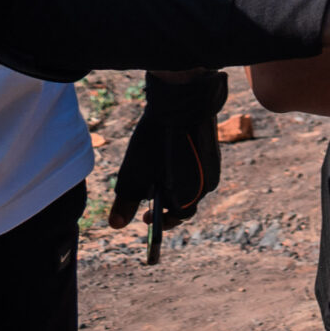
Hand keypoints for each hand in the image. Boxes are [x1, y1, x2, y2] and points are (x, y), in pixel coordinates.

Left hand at [107, 70, 227, 237]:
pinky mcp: (213, 153)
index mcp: (189, 195)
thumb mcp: (133, 175)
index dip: (161, 221)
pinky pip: (199, 170)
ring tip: (156, 175)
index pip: (177, 218)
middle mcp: (207, 185)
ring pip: (193, 185)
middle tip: (149, 197)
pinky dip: (183, 171)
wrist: (182, 104)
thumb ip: (125, 202)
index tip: (146, 218)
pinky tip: (169, 158)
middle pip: (186, 202)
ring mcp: (213, 168)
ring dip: (175, 186)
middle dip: (167, 202)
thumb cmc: (156, 143)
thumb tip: (116, 226)